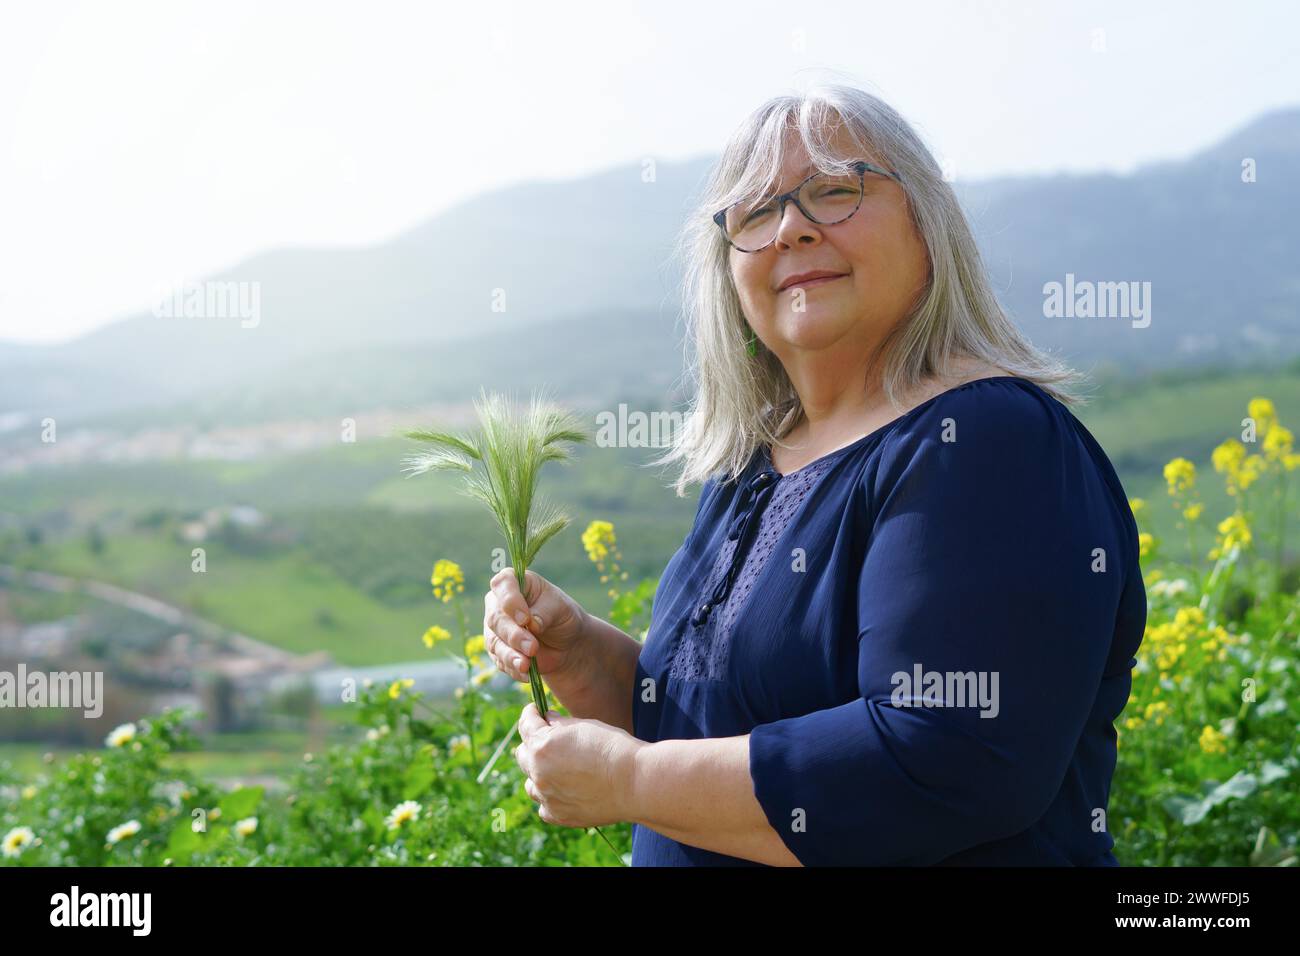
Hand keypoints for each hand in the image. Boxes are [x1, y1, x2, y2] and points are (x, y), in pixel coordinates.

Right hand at [483, 567, 588, 684]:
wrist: (566, 643)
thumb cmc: (562, 615)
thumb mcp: (561, 608)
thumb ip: (545, 612)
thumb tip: (532, 623)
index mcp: (514, 582)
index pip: (502, 584)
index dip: (510, 601)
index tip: (525, 618)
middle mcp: (498, 603)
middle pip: (495, 618)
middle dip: (514, 635)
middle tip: (532, 647)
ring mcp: (495, 628)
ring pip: (494, 642)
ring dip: (511, 655)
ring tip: (527, 665)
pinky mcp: (497, 650)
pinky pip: (500, 661)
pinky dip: (513, 668)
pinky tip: (526, 674)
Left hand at [513, 702, 643, 827]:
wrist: (635, 783)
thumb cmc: (613, 749)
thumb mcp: (585, 726)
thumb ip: (560, 724)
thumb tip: (547, 720)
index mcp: (542, 745)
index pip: (525, 724)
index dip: (530, 714)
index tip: (535, 711)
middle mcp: (538, 772)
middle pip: (522, 754)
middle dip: (532, 743)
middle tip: (547, 739)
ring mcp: (546, 796)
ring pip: (530, 783)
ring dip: (538, 773)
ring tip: (556, 768)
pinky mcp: (558, 815)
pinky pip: (544, 805)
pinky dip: (550, 797)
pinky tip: (564, 790)